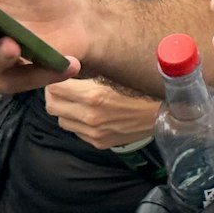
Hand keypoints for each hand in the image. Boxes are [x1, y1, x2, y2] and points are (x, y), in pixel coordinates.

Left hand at [44, 78, 160, 149]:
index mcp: (93, 95)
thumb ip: (87, 75)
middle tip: (62, 87)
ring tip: (76, 101)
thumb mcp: (113, 75)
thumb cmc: (140, 89)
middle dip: (53, 95)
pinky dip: (77, 122)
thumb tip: (66, 69)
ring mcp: (93, 133)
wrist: (162, 114)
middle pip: (52, 106)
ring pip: (61, 121)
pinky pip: (76, 132)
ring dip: (64, 109)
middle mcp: (90, 117)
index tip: (59, 74)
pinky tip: (90, 114)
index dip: (54, 79)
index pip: (54, 88)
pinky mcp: (98, 143)